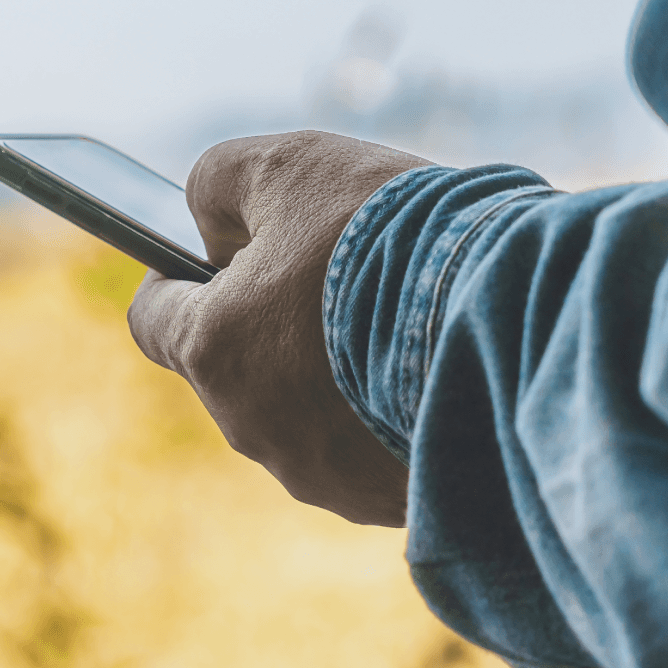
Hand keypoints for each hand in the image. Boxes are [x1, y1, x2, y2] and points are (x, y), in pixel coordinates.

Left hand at [127, 131, 427, 525]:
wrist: (513, 314)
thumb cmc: (391, 233)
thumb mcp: (291, 166)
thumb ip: (220, 181)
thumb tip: (207, 216)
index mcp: (215, 351)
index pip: (154, 320)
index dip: (176, 278)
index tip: (215, 255)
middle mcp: (254, 429)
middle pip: (236, 368)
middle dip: (268, 322)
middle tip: (332, 275)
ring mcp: (320, 476)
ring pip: (300, 416)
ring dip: (326, 373)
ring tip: (393, 324)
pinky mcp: (382, 501)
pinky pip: (361, 452)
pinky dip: (377, 415)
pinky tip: (424, 372)